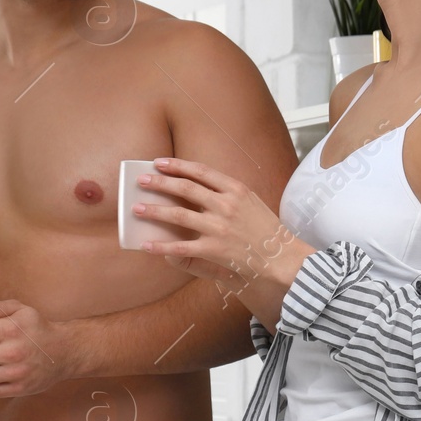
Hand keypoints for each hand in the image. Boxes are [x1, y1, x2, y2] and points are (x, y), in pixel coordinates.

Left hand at [131, 157, 314, 324]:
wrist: (283, 258)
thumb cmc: (267, 231)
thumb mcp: (251, 203)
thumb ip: (226, 195)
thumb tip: (196, 192)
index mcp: (237, 189)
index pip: (201, 171)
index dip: (178, 165)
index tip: (159, 162)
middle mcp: (226, 205)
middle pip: (185, 189)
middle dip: (160, 183)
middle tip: (141, 181)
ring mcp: (219, 227)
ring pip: (178, 215)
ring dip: (154, 210)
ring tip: (137, 208)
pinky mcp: (215, 249)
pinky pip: (181, 248)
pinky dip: (161, 247)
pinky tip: (147, 245)